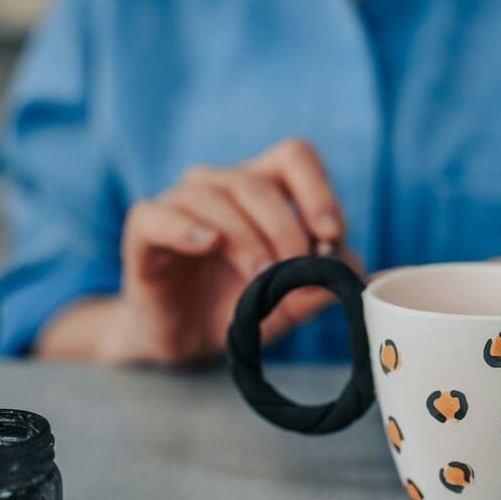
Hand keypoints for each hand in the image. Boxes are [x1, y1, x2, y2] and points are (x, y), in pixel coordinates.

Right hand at [101, 138, 358, 364]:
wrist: (186, 342)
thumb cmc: (240, 307)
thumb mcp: (291, 302)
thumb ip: (322, 284)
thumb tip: (357, 270)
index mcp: (263, 188)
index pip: (295, 157)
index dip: (318, 190)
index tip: (332, 234)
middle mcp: (221, 184)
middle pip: (258, 183)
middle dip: (285, 229)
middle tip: (295, 272)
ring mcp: (179, 202)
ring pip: (215, 198)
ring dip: (246, 239)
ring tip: (258, 278)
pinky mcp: (144, 230)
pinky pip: (157, 214)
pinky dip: (184, 227)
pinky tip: (207, 244)